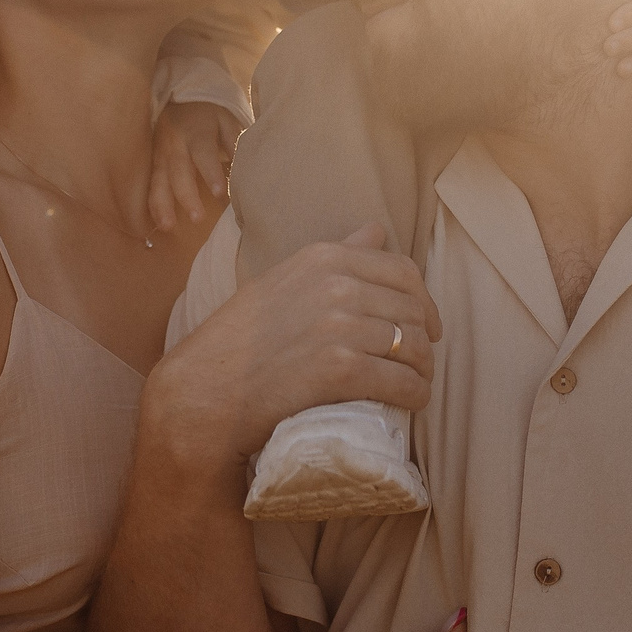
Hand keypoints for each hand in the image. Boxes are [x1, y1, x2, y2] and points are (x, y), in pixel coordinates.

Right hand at [145, 225, 439, 460]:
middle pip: (411, 309)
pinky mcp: (341, 369)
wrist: (206, 391)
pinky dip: (415, 394)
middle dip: (424, 339)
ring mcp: (339, 326)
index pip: (401, 270)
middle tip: (419, 362)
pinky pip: (401, 381)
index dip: (423, 301)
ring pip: (411, 345)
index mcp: (324, 257)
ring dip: (422, 369)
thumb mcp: (283, 280)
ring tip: (416, 383)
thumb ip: (336, 255)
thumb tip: (377, 229)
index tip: (425, 325)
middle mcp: (336, 285)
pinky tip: (412, 401)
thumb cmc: (239, 341)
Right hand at [149, 100, 242, 232]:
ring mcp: (160, 153)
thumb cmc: (209, 111)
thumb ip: (233, 143)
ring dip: (163, 204)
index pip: (204, 154)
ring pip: (159, 180)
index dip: (211, 173)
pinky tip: (157, 222)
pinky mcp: (152, 161)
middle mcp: (175, 143)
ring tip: (168, 226)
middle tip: (197, 218)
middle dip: (186, 196)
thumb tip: (244, 168)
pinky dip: (153, 203)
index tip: (220, 193)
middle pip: (179, 171)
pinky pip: (150, 183)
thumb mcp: (226, 119)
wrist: (179, 93)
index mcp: (196, 131)